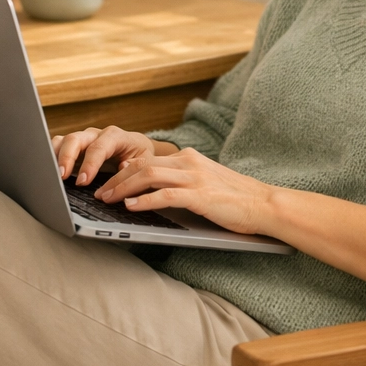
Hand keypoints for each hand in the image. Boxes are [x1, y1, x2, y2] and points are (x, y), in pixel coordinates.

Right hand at [51, 126, 175, 185]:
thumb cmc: (141, 156)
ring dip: (55, 156)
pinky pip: (58, 147)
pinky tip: (50, 172)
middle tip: (61, 177)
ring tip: (51, 175)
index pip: (99, 147)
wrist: (138, 150)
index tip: (83, 181)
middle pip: (75, 138)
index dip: (89, 164)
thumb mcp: (145, 162)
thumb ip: (135, 165)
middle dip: (66, 157)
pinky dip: (52, 157)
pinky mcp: (75, 147)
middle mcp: (96, 134)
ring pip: (63, 140)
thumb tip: (122, 166)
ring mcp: (84, 139)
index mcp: (115, 136)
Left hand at [94, 148, 273, 235]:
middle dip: (117, 179)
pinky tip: (131, 208)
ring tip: (108, 199)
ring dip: (123, 188)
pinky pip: (165, 195)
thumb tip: (150, 190)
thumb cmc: (235, 199)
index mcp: (188, 157)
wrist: (265, 204)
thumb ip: (180, 181)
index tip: (108, 181)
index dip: (124, 170)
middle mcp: (188, 162)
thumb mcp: (204, 183)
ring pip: (148, 175)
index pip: (147, 159)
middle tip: (100, 192)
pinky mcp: (200, 195)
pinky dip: (143, 201)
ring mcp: (194, 177)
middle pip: (142, 164)